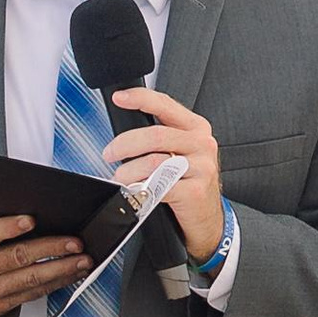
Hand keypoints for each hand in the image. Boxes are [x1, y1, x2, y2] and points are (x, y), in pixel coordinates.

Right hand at [0, 215, 89, 316]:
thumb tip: (21, 219)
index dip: (9, 226)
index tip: (30, 220)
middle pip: (18, 256)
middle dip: (52, 248)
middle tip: (74, 242)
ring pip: (31, 278)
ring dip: (61, 269)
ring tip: (82, 261)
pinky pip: (31, 294)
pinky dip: (54, 284)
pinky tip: (68, 276)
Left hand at [98, 84, 223, 262]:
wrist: (208, 218)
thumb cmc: (189, 182)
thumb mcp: (182, 152)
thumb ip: (161, 137)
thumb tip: (125, 132)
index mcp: (196, 127)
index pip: (165, 104)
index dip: (140, 98)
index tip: (119, 98)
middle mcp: (201, 143)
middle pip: (155, 135)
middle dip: (125, 144)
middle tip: (109, 154)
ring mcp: (201, 167)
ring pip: (154, 162)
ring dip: (129, 171)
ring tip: (120, 178)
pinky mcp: (195, 191)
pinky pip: (159, 186)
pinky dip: (141, 188)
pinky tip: (135, 191)